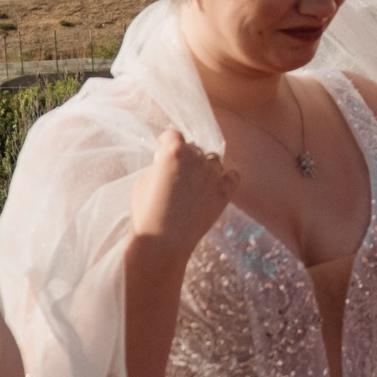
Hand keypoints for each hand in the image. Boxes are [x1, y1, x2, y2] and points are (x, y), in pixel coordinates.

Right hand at [128, 129, 237, 253]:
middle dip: (185, 155)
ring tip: (195, 180)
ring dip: (204, 166)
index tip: (164, 145)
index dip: (167, 140)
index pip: (173, 135)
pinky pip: (233, 175)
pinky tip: (217, 183)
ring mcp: (213, 175)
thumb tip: (165, 162)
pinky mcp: (225, 192)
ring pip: (213, 160)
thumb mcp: (143, 182)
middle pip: (194, 148)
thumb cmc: (147, 212)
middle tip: (178, 169)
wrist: (164, 240)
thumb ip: (158, 166)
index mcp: (173, 152)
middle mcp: (196, 159)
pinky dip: (226, 177)